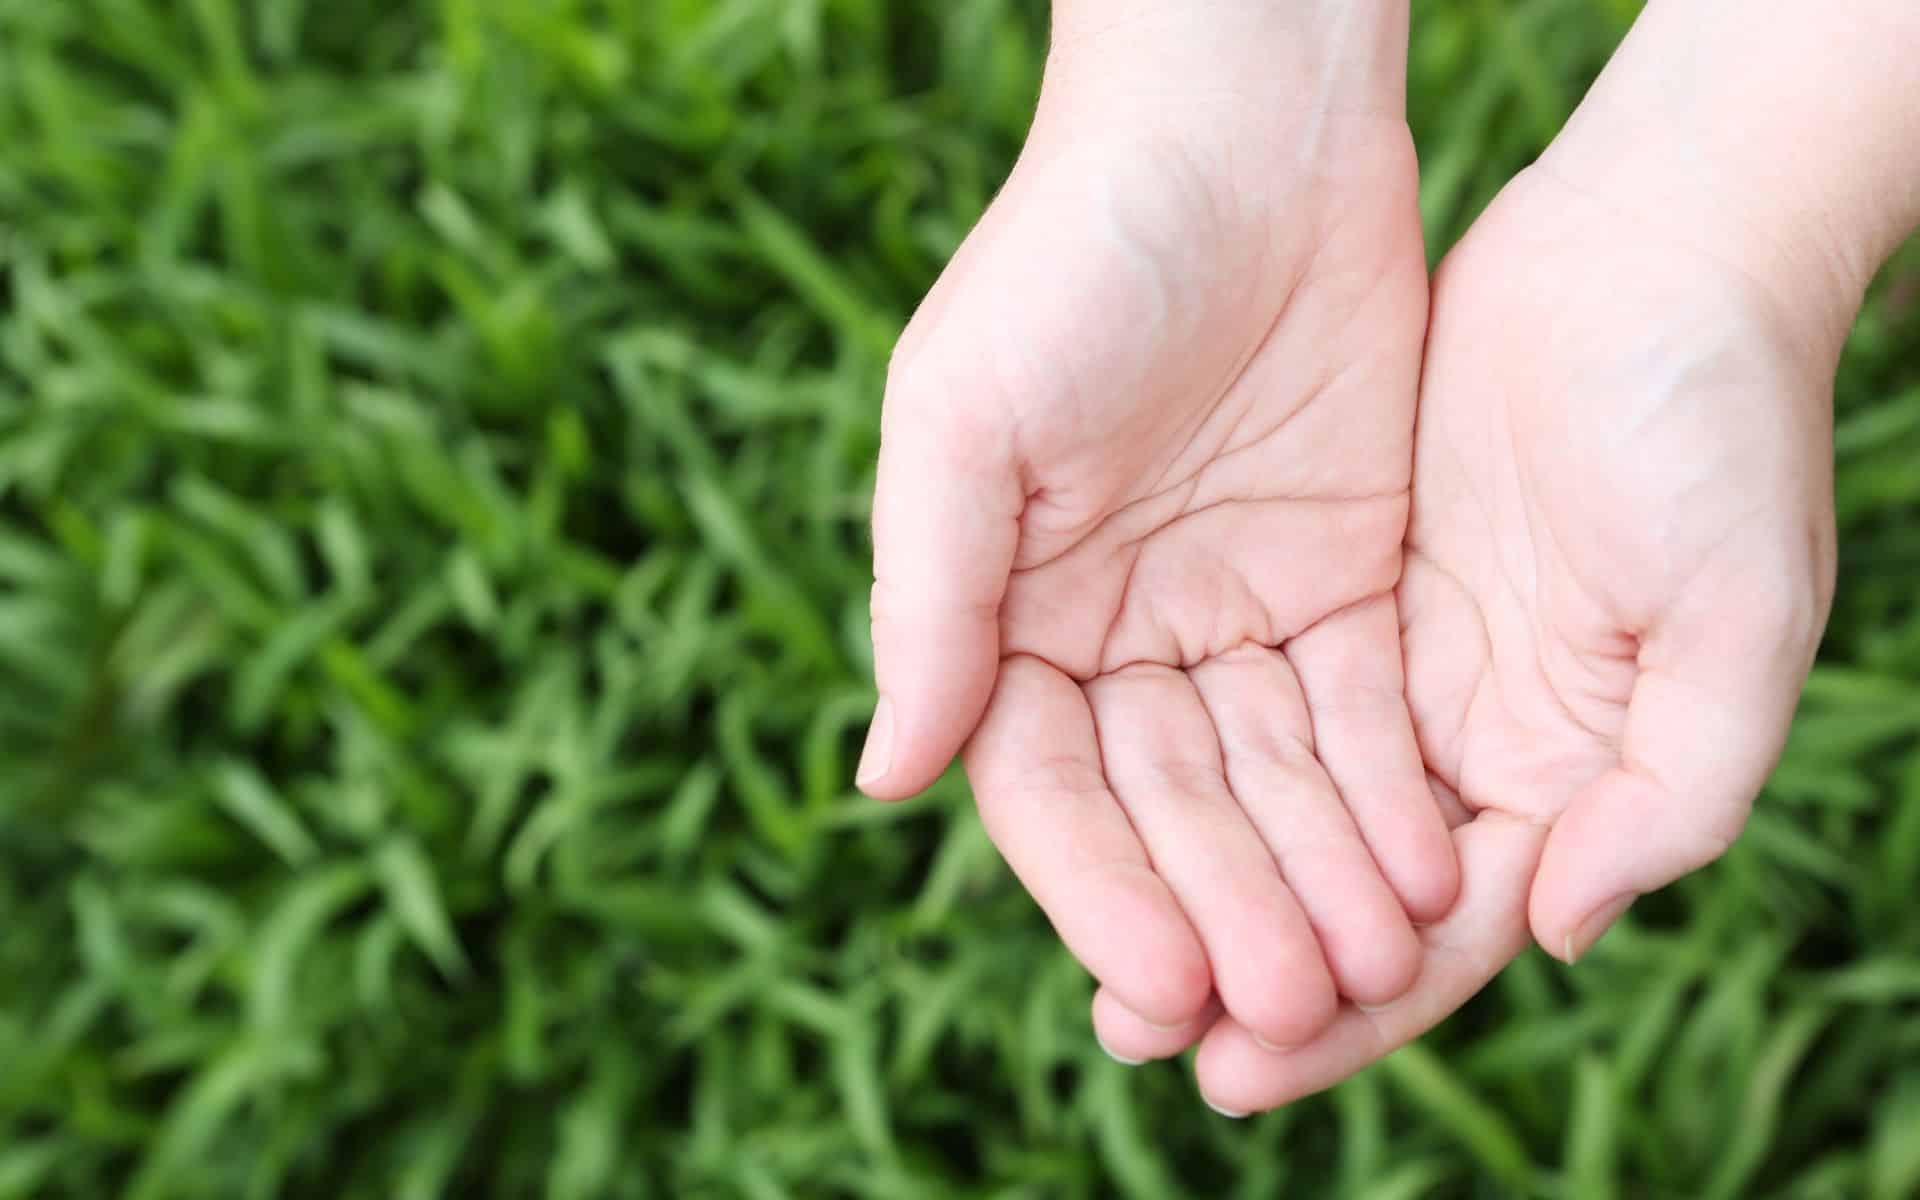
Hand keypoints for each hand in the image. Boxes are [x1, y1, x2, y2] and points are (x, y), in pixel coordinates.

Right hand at [859, 5, 1458, 1046]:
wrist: (1239, 130)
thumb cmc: (1070, 255)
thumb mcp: (963, 422)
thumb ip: (927, 603)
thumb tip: (885, 781)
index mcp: (1005, 609)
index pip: (1047, 788)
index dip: (1100, 890)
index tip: (1161, 986)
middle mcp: (1114, 630)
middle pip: (1170, 805)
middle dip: (1226, 908)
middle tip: (1287, 1012)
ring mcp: (1231, 610)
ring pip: (1272, 779)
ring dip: (1316, 877)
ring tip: (1375, 973)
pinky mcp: (1342, 577)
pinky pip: (1363, 712)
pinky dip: (1388, 793)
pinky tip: (1428, 870)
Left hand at [1140, 161, 1840, 1111]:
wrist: (1650, 249)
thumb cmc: (1719, 427)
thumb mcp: (1736, 619)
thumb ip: (1671, 793)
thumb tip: (1556, 935)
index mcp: (1569, 778)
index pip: (1445, 936)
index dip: (1348, 1014)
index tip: (1233, 1065)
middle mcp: (1475, 740)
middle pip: (1341, 884)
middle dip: (1243, 956)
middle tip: (1134, 1031)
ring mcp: (1401, 658)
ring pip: (1280, 799)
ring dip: (1199, 873)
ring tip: (1109, 956)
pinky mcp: (1340, 575)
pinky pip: (1253, 689)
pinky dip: (1195, 750)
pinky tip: (1113, 803)